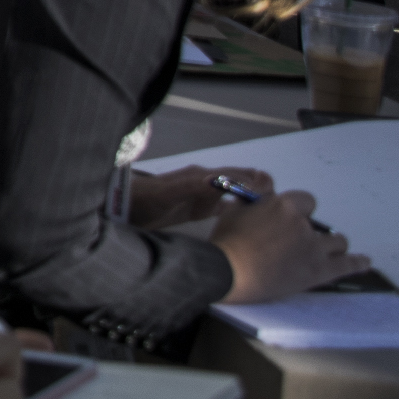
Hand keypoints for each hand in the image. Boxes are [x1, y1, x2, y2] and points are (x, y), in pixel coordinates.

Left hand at [130, 164, 265, 229]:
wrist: (120, 206)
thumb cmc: (140, 200)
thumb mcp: (164, 194)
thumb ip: (189, 186)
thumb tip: (218, 180)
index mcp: (201, 178)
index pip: (238, 176)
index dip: (257, 185)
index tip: (275, 200)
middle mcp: (206, 183)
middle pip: (242, 181)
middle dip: (262, 191)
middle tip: (278, 211)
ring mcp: (203, 195)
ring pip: (237, 193)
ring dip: (254, 200)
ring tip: (272, 217)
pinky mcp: (198, 207)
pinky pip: (225, 206)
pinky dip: (240, 210)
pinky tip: (250, 222)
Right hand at [216, 188, 369, 301]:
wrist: (228, 271)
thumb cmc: (227, 240)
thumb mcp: (235, 210)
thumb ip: (256, 197)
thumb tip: (265, 184)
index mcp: (284, 206)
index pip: (306, 201)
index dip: (300, 211)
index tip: (290, 220)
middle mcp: (303, 225)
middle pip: (321, 224)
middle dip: (313, 231)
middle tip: (299, 242)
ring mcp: (314, 249)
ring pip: (337, 242)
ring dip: (332, 245)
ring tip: (328, 251)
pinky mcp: (319, 271)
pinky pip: (347, 265)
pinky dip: (358, 262)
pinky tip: (365, 262)